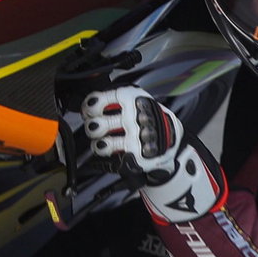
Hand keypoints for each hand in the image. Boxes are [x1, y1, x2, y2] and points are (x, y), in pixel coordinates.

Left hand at [81, 86, 225, 222]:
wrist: (170, 136)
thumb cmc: (146, 117)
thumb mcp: (134, 99)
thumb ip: (112, 100)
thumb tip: (87, 105)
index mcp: (132, 98)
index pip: (100, 100)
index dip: (89, 107)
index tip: (90, 111)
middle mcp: (134, 116)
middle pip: (99, 124)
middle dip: (92, 127)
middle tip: (96, 128)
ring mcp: (136, 136)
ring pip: (104, 143)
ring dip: (98, 144)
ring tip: (102, 143)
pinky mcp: (138, 154)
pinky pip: (113, 158)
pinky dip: (109, 156)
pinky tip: (114, 152)